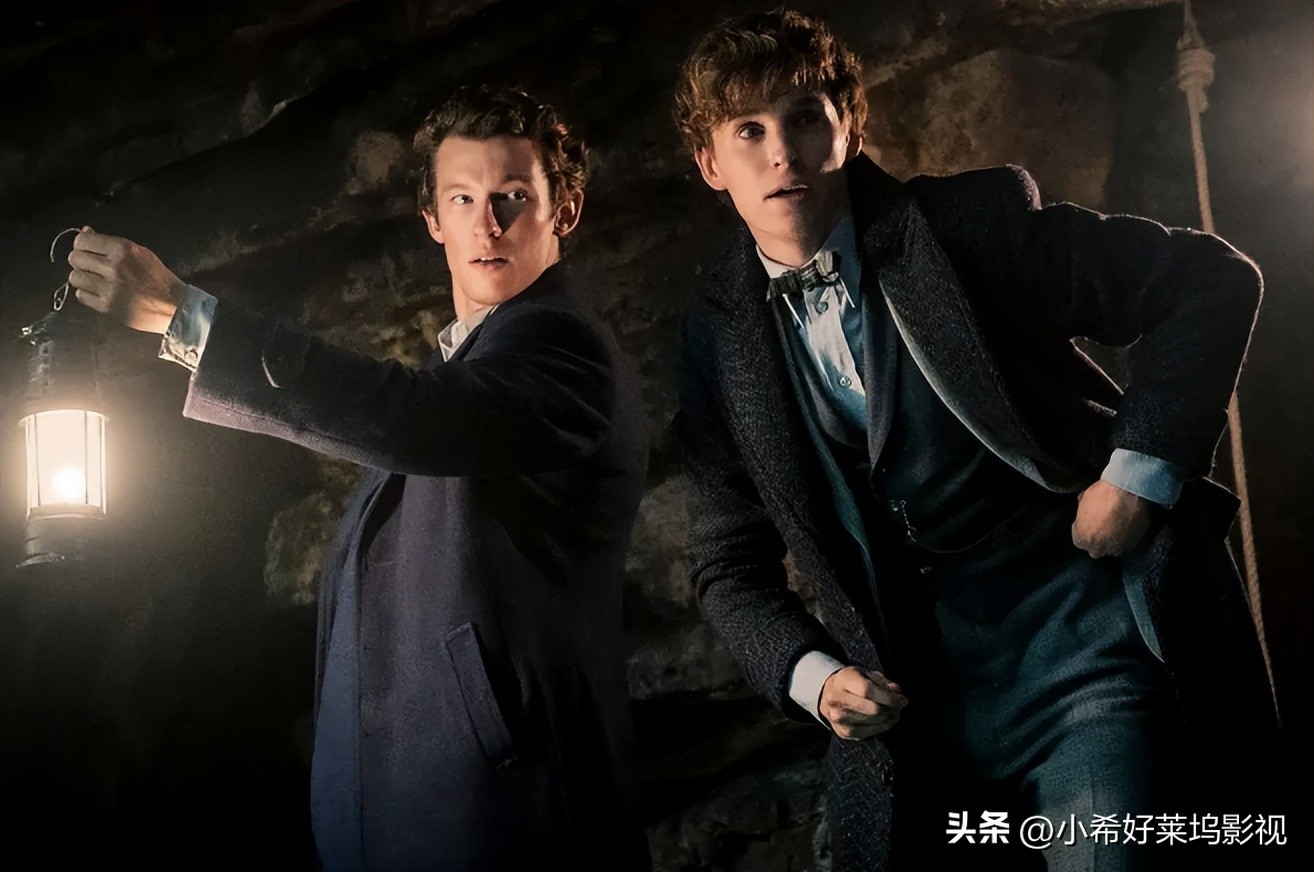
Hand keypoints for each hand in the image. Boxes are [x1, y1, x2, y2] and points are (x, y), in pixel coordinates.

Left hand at [67, 226, 186, 333]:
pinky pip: (81, 296)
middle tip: (91, 266)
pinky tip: (99, 292)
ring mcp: (108, 288)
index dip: (82, 244)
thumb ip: (111, 243)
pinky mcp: (106, 306)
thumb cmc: (158, 277)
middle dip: (80, 260)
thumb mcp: (139, 253)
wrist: (173, 306)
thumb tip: (86, 231)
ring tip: (95, 280)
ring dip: (82, 277)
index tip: (87, 249)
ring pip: (74, 277)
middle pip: (75, 258)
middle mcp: (112, 267)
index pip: (83, 240)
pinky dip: (86, 293)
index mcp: (122, 249)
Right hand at [818, 666, 907, 739]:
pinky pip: (867, 733)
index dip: (888, 697)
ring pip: (871, 722)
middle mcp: (835, 698)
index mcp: (843, 679)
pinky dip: (880, 728)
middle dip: (891, 710)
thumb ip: (883, 682)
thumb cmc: (852, 682)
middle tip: (899, 708)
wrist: (829, 694)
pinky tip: (886, 722)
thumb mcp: (866, 674)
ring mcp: (836, 717)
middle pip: (871, 709)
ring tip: (894, 714)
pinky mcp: (841, 731)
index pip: (867, 690)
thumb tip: (898, 694)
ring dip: (888, 719)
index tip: (902, 700)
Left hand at [1071, 480, 1154, 558]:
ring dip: (1112, 539)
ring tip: (1117, 524)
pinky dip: (1125, 537)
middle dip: (1098, 538)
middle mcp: (1097, 548)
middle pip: (1095, 548)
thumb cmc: (1104, 495)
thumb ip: (1082, 513)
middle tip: (1103, 523)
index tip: (1089, 522)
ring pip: (1111, 548)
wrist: (1130, 492)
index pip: (1079, 540)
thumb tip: (1085, 511)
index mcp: (1081, 539)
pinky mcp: (1132, 546)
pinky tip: (1126, 525)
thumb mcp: (1083, 500)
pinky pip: (1125, 545)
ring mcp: (1115, 549)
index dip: (1084, 529)